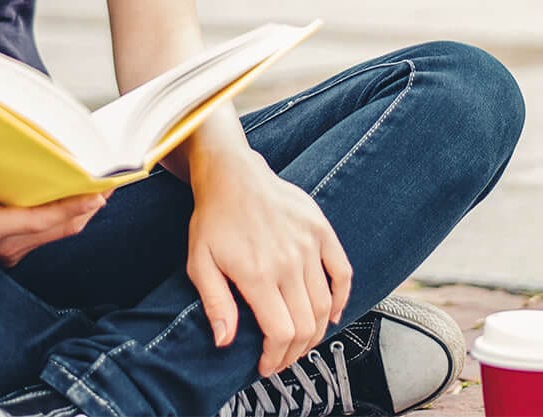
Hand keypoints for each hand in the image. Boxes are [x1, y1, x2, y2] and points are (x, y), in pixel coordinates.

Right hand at [0, 140, 109, 266]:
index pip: (37, 221)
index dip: (69, 207)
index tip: (95, 194)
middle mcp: (2, 247)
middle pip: (58, 228)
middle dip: (86, 207)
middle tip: (111, 182)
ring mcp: (8, 253)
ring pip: (57, 234)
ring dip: (79, 213)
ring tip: (101, 188)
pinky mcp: (10, 252)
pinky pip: (47, 236)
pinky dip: (65, 219)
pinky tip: (74, 202)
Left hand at [185, 149, 351, 377]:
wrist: (233, 175)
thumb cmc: (213, 220)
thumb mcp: (200, 263)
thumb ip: (215, 304)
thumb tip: (226, 342)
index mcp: (258, 274)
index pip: (281, 333)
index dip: (276, 358)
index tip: (266, 366)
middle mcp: (289, 262)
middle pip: (306, 325)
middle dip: (294, 353)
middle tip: (281, 360)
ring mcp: (309, 245)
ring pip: (325, 305)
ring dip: (316, 333)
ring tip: (300, 343)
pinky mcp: (321, 230)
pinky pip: (343, 272)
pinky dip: (342, 298)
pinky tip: (331, 315)